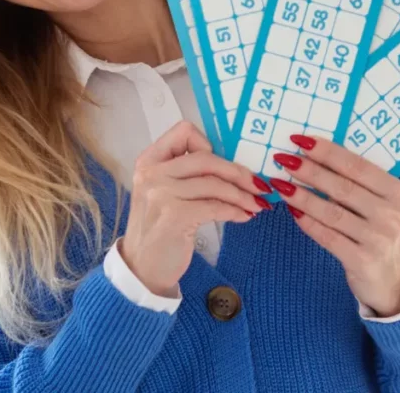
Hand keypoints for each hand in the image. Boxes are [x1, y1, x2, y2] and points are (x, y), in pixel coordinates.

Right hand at [120, 121, 271, 297]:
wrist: (142, 268)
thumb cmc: (158, 229)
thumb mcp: (163, 193)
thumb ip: (186, 175)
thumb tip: (232, 166)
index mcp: (149, 160)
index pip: (184, 132)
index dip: (208, 144)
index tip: (223, 164)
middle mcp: (152, 173)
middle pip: (206, 158)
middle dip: (238, 172)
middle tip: (258, 185)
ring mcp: (161, 194)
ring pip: (214, 183)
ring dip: (242, 195)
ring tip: (255, 204)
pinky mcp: (175, 216)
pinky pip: (216, 206)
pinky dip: (235, 210)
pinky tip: (244, 216)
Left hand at [269, 134, 399, 316]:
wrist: (399, 280)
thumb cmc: (383, 232)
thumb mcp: (385, 205)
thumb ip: (361, 184)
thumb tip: (316, 155)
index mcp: (398, 193)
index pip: (358, 166)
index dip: (327, 152)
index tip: (301, 140)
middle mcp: (392, 215)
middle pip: (342, 187)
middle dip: (309, 170)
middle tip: (282, 159)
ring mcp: (378, 240)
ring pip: (332, 212)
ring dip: (302, 196)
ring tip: (280, 184)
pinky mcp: (362, 261)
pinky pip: (328, 237)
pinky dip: (308, 223)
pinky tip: (292, 211)